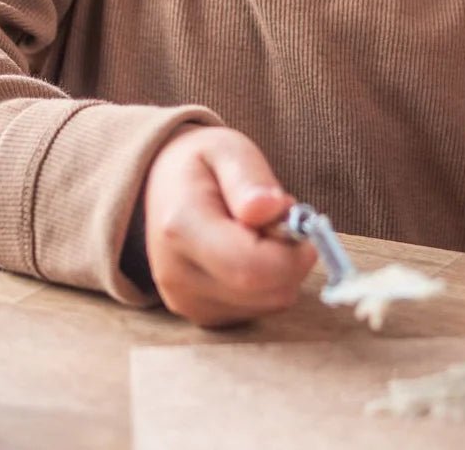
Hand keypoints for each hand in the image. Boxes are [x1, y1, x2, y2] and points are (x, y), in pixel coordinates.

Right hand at [144, 125, 315, 325]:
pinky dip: (269, 282)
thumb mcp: (227, 149)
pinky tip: (251, 251)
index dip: (293, 253)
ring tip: (262, 231)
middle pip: (267, 291)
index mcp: (182, 228)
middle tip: (281, 218)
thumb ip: (249, 179)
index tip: (303, 222)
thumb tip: (272, 209)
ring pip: (270, 302)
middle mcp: (179, 275)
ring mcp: (187, 301)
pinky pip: (259, 308)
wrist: (162, 186)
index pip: (252, 268)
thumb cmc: (201, 163)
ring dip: (283, 268)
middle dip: (292, 256)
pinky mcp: (201, 314)